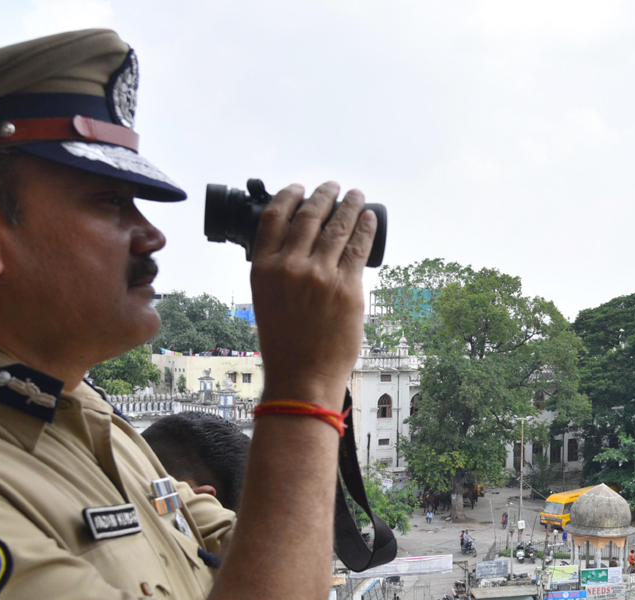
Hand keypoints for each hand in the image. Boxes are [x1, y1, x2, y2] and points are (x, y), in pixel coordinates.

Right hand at [250, 182, 376, 407]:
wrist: (303, 377)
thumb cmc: (285, 345)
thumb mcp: (267, 301)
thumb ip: (278, 272)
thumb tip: (299, 246)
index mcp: (263, 269)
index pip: (274, 217)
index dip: (289, 197)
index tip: (300, 188)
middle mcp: (290, 267)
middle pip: (310, 216)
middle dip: (325, 195)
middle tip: (334, 187)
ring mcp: (320, 276)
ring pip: (338, 227)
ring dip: (350, 206)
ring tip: (357, 196)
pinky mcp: (347, 287)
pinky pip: (359, 248)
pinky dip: (366, 228)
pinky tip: (370, 219)